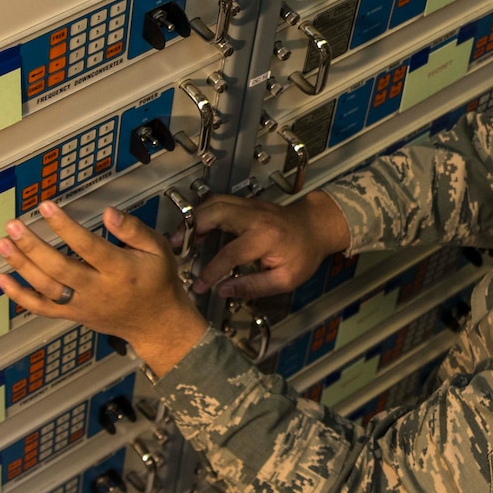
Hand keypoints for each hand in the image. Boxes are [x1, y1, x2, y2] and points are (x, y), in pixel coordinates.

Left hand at [0, 201, 207, 375]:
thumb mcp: (158, 249)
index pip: (88, 246)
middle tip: (13, 225)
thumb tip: (109, 213)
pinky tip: (1, 279)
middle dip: (33, 246)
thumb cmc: (158, 281)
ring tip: (2, 244)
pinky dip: (19, 296)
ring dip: (21, 266)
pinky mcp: (73, 315)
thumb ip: (133, 230)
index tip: (45, 207)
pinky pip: (42, 308)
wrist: (156, 324)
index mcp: (120, 269)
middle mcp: (98, 289)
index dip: (64, 226)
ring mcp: (82, 305)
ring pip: (46, 287)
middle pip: (59, 268)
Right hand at [192, 191, 350, 298]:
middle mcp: (254, 216)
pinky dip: (203, 212)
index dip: (211, 272)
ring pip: (214, 202)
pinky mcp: (247, 203)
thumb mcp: (285, 279)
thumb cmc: (303, 255)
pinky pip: (219, 202)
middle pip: (214, 214)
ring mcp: (250, 205)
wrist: (317, 227)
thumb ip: (253, 286)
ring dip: (194, 218)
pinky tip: (196, 228)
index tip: (198, 286)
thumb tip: (224, 290)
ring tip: (181, 237)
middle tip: (176, 247)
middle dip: (192, 229)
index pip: (229, 254)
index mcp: (265, 237)